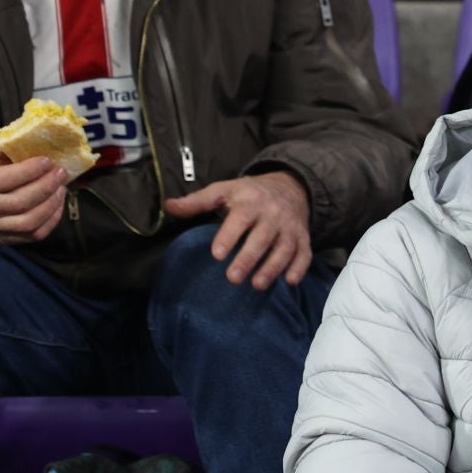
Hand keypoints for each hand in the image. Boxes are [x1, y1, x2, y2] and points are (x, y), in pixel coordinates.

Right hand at [0, 142, 69, 244]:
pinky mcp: (7, 238)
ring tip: (62, 188)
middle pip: (20, 202)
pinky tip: (58, 202)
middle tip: (62, 173)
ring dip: (52, 204)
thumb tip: (39, 134)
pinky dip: (52, 219)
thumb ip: (10, 145)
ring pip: (29, 222)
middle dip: (46, 186)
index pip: (6, 179)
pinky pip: (35, 234)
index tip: (49, 161)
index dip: (31, 171)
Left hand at [163, 171, 312, 288]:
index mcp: (250, 201)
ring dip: (272, 268)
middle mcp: (273, 214)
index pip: (240, 219)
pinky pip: (304, 254)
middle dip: (248, 258)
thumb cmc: (249, 194)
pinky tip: (289, 282)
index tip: (216, 254)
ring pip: (284, 248)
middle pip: (262, 238)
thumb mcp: (223, 190)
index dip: (229, 236)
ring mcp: (290, 227)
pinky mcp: (303, 238)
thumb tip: (167, 206)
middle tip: (232, 278)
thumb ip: (197, 201)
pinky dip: (299, 268)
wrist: (290, 187)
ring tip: (257, 285)